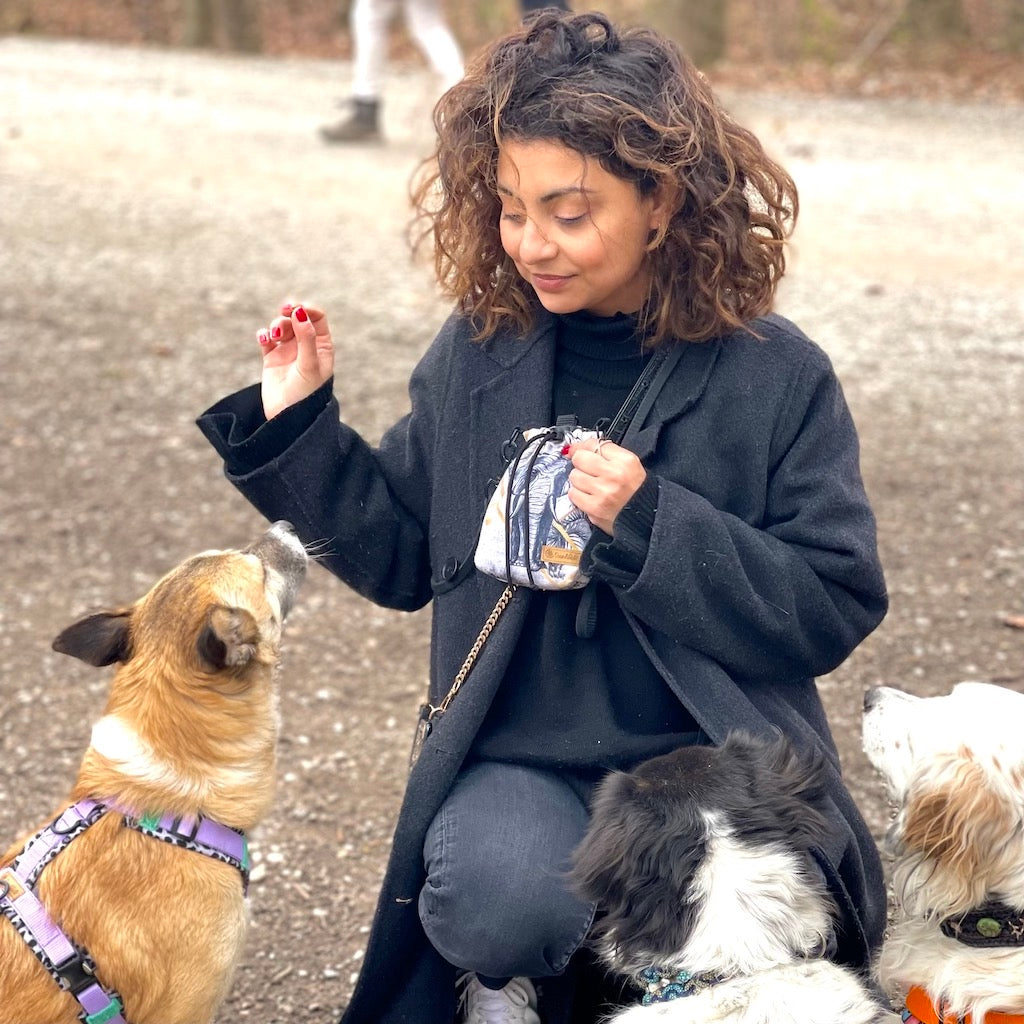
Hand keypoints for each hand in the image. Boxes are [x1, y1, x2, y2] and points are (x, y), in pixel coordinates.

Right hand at [257, 302, 334, 419]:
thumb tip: (300, 311)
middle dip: (288, 314)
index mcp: (322, 346)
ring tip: (274, 336)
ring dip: (276, 325)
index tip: (296, 309)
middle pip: (297, 318)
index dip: (307, 309)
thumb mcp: (310, 365)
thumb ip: (306, 338)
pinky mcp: (272, 359)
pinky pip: (266, 338)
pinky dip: (264, 334)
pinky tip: (263, 339)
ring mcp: (288, 352)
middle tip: (283, 314)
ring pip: (281, 326)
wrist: (289, 419)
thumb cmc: (306, 394)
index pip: (317, 317)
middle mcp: (306, 346)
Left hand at [568, 438, 645, 534]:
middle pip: (580, 458)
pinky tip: (589, 496)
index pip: (594, 444)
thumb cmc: (636, 490)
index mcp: (625, 461)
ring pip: (574, 476)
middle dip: (581, 463)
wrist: (645, 517)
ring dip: (579, 480)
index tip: (579, 451)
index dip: (584, 447)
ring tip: (592, 486)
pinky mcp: (594, 509)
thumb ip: (605, 452)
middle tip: (589, 471)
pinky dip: (578, 495)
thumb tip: (574, 448)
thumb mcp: (629, 464)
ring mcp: (603, 493)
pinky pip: (573, 494)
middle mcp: (615, 475)